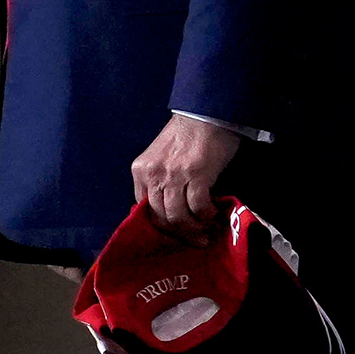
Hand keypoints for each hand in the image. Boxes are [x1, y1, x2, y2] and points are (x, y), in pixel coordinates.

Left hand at [129, 112, 240, 236]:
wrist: (207, 113)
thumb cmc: (187, 135)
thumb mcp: (161, 158)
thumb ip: (159, 181)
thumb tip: (169, 211)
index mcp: (141, 170)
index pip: (145, 209)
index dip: (162, 226)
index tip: (177, 233)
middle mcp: (153, 174)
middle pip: (161, 217)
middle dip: (179, 233)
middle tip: (196, 239)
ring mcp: (173, 175)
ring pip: (177, 216)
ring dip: (193, 229)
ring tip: (206, 231)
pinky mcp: (195, 174)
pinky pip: (198, 207)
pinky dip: (206, 216)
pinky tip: (213, 215)